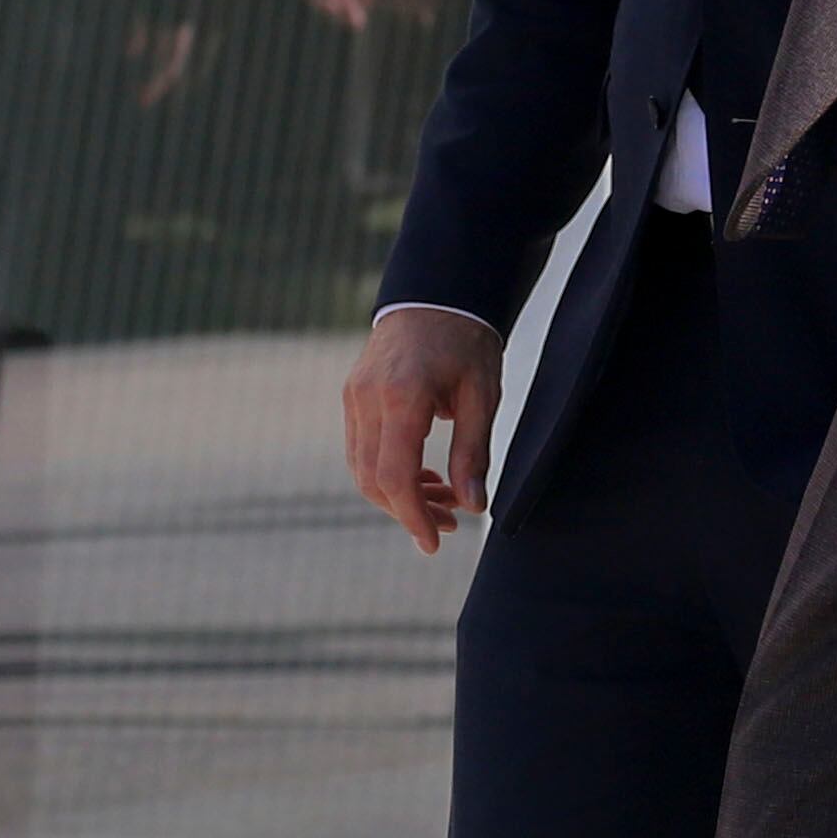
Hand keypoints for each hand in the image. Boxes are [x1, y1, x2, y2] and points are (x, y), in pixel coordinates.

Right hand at [343, 306, 502, 552]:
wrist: (437, 294)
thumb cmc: (468, 341)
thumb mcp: (483, 395)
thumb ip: (474, 452)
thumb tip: (474, 507)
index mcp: (401, 397)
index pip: (395, 476)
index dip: (413, 516)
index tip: (435, 543)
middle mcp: (366, 399)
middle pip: (373, 479)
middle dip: (409, 510)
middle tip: (451, 524)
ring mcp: (353, 397)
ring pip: (362, 468)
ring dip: (398, 494)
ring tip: (444, 502)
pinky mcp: (352, 397)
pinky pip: (362, 449)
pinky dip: (388, 471)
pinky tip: (424, 477)